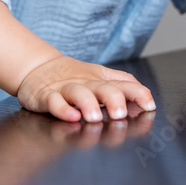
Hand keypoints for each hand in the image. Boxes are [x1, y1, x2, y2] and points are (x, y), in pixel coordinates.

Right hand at [16, 54, 156, 122]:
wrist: (36, 67)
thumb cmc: (71, 76)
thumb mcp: (99, 76)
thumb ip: (122, 83)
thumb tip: (147, 96)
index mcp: (100, 80)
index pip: (124, 83)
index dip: (138, 93)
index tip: (149, 106)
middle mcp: (86, 83)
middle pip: (103, 88)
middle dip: (113, 100)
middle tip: (119, 114)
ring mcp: (66, 89)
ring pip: (78, 93)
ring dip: (87, 104)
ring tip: (94, 117)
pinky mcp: (46, 95)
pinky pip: (54, 101)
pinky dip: (62, 109)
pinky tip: (71, 117)